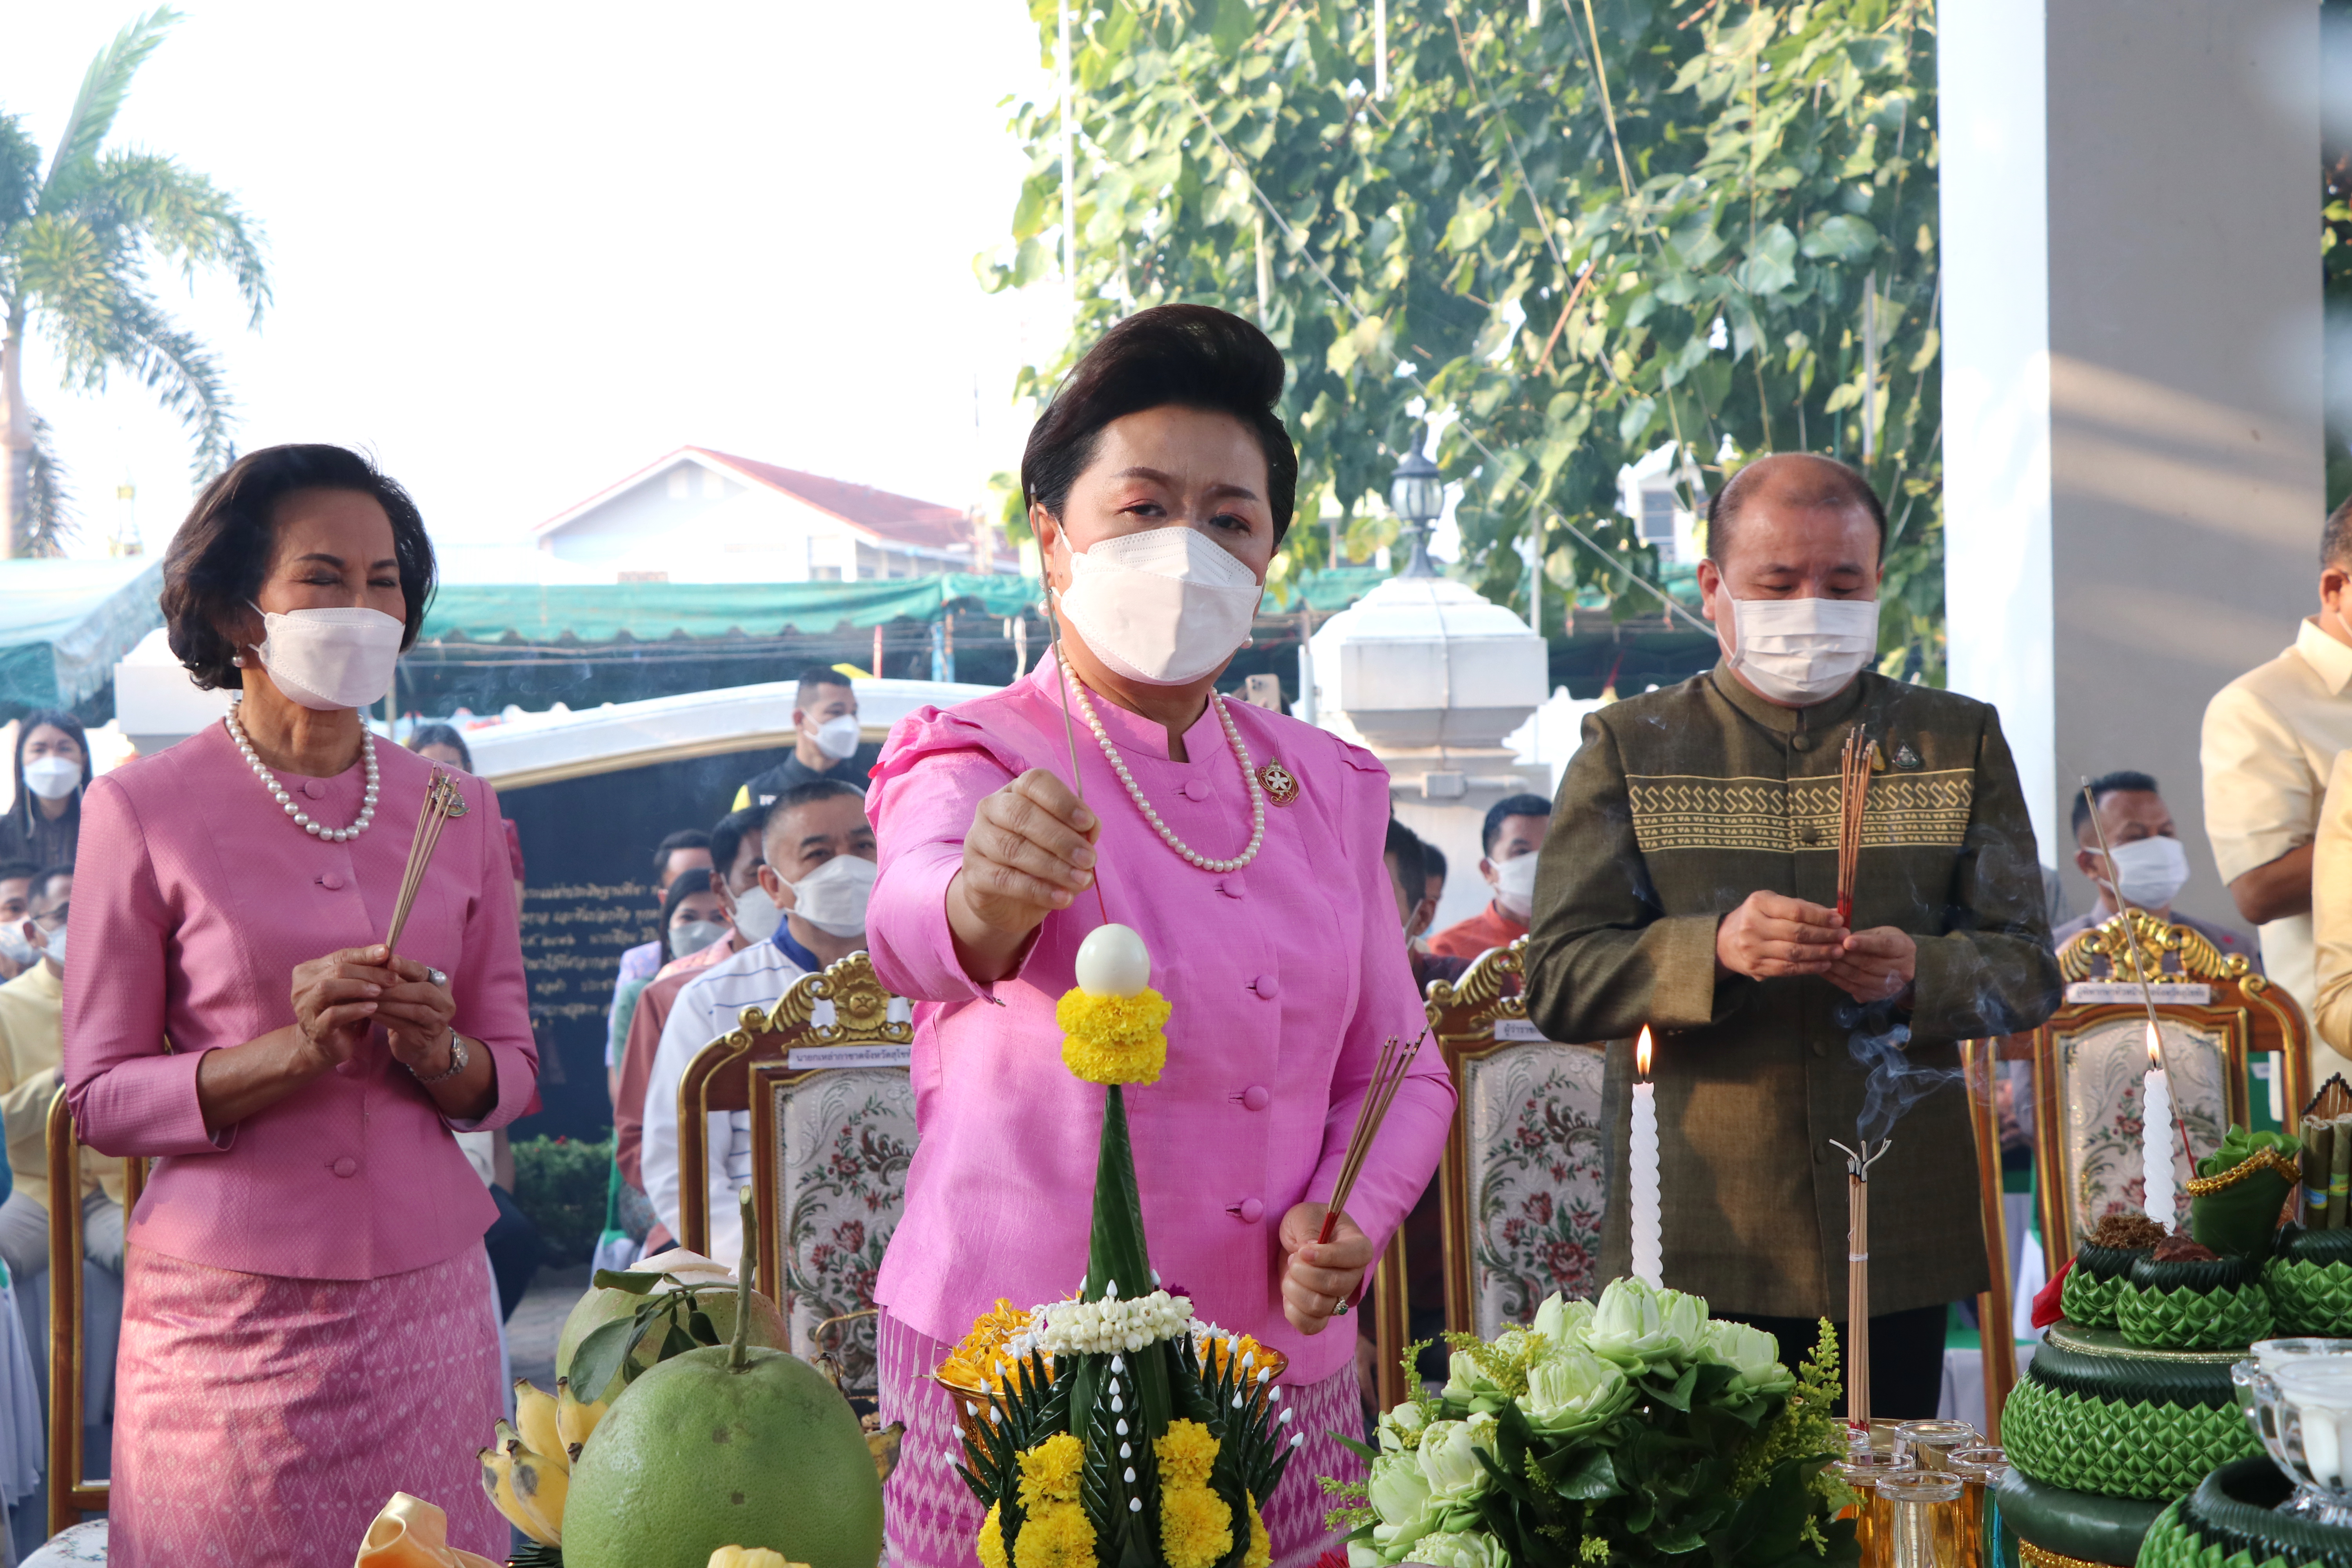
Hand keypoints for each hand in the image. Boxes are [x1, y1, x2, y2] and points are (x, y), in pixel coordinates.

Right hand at [288, 945, 396, 1069]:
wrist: (327, 1045)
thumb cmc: (342, 1009)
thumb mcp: (350, 986)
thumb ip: (361, 969)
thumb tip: (385, 952)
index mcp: (308, 971)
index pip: (339, 956)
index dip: (364, 954)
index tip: (387, 952)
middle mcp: (301, 987)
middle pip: (336, 971)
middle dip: (368, 972)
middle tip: (391, 977)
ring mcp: (304, 1008)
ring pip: (328, 988)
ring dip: (358, 987)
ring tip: (380, 991)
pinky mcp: (314, 1028)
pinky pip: (334, 1014)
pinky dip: (355, 1009)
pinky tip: (373, 1008)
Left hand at [376, 955, 458, 1076]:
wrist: (422, 1046)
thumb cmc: (410, 1011)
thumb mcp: (408, 991)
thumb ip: (399, 978)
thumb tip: (376, 959)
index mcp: (441, 985)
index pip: (424, 972)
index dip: (407, 966)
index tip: (389, 960)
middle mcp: (445, 1003)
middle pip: (424, 991)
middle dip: (396, 987)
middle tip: (372, 984)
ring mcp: (437, 1022)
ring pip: (415, 1010)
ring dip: (389, 1003)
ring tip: (367, 998)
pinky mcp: (424, 1039)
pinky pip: (404, 1026)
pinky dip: (385, 1018)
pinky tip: (370, 1013)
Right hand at [952, 768, 1099, 937]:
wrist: (1008, 901)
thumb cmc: (1041, 860)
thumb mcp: (1065, 843)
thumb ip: (1079, 833)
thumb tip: (1091, 834)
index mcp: (1016, 791)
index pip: (1034, 782)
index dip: (1062, 801)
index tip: (1088, 823)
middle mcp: (991, 809)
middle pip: (1021, 815)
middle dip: (1061, 838)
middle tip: (1088, 859)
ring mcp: (977, 841)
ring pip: (1013, 849)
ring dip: (1053, 866)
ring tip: (1081, 881)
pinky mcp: (974, 874)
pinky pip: (1005, 880)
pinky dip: (1038, 890)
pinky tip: (1062, 898)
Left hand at [1278, 1203, 1372, 1336]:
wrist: (1296, 1242)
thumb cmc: (1305, 1224)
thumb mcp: (1303, 1215)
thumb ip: (1308, 1228)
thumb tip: (1310, 1250)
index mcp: (1358, 1247)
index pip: (1354, 1256)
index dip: (1327, 1256)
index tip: (1303, 1250)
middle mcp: (1353, 1276)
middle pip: (1335, 1285)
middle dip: (1303, 1271)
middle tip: (1294, 1257)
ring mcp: (1339, 1299)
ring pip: (1320, 1307)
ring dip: (1295, 1289)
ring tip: (1291, 1274)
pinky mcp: (1322, 1314)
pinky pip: (1311, 1326)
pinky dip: (1293, 1313)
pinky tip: (1288, 1294)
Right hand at [1714, 891, 1846, 980]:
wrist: (1725, 940)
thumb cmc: (1757, 917)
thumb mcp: (1774, 904)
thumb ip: (1803, 908)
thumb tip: (1835, 915)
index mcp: (1758, 903)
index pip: (1795, 911)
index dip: (1820, 917)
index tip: (1839, 921)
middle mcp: (1752, 925)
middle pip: (1796, 933)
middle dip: (1824, 936)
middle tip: (1844, 937)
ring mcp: (1752, 948)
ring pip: (1794, 953)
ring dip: (1820, 953)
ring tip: (1838, 951)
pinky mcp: (1755, 966)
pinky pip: (1787, 969)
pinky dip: (1809, 967)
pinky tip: (1824, 964)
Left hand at [1825, 926, 1916, 1004]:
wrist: (1900, 964)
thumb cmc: (1887, 942)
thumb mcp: (1880, 933)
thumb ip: (1864, 936)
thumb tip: (1841, 940)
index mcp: (1905, 948)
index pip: (1885, 946)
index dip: (1865, 944)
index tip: (1846, 941)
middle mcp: (1903, 969)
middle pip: (1870, 964)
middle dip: (1846, 957)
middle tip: (1827, 950)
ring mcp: (1892, 986)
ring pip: (1861, 978)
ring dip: (1839, 969)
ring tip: (1823, 960)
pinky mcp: (1878, 996)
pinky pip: (1855, 989)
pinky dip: (1838, 980)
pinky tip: (1825, 971)